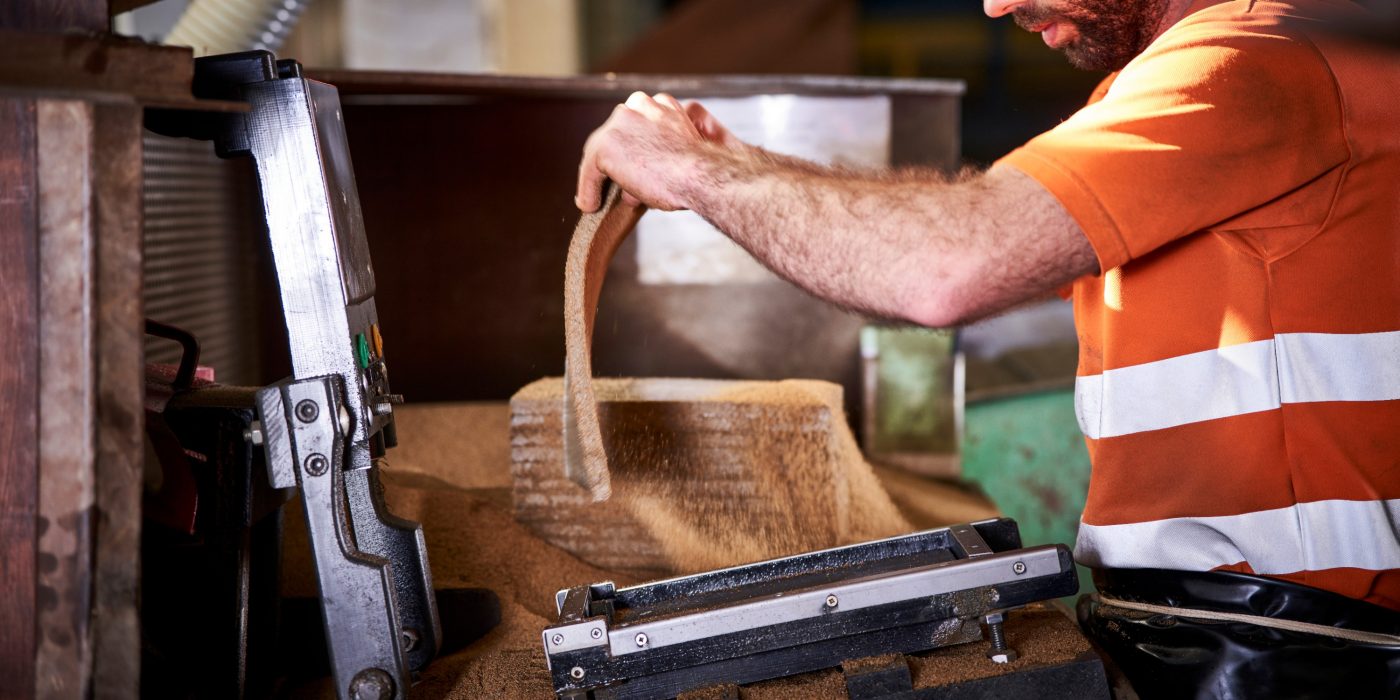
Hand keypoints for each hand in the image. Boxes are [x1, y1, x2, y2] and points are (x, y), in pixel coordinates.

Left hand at [575, 92, 740, 212]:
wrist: (701, 174)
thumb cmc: (698, 171)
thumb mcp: (680, 150)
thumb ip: (659, 152)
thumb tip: (637, 180)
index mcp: (660, 103)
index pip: (634, 124)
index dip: (628, 148)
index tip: (626, 166)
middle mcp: (637, 105)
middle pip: (615, 134)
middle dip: (614, 159)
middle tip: (614, 183)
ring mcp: (619, 124)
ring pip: (601, 150)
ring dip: (602, 174)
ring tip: (600, 197)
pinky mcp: (604, 146)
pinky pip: (589, 171)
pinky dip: (588, 189)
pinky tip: (590, 204)